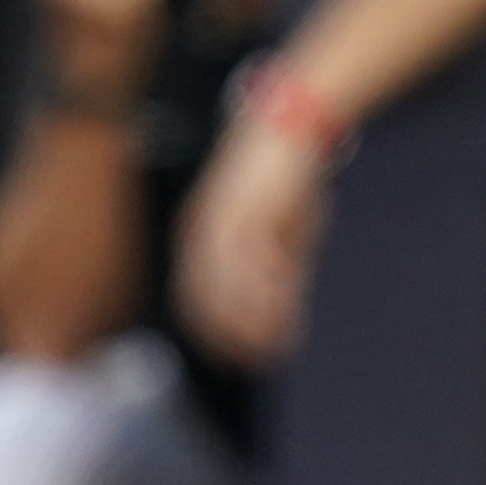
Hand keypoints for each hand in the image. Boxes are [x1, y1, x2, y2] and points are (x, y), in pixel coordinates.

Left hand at [172, 99, 334, 370]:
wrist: (290, 126)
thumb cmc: (285, 181)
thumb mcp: (284, 232)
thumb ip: (279, 272)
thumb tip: (284, 317)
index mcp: (201, 234)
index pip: (195, 295)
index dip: (217, 331)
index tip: (241, 358)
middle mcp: (203, 229)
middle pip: (205, 293)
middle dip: (232, 331)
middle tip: (262, 358)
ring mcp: (223, 217)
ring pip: (228, 279)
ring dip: (252, 315)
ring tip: (277, 339)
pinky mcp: (248, 205)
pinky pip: (252, 255)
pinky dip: (266, 285)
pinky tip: (286, 305)